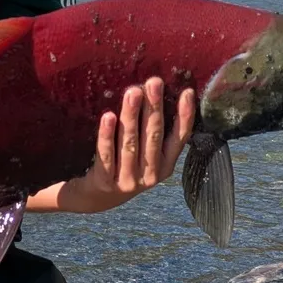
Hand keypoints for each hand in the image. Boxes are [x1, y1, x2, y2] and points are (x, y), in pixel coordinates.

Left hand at [27, 77, 195, 214]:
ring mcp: (128, 180)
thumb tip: (157, 93)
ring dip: (132, 115)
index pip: (179, 138)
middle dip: (154, 107)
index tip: (187, 92)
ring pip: (131, 142)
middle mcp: (150, 174)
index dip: (185, 116)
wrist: (95, 199)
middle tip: (153, 83)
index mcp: (165, 166)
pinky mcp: (106, 181)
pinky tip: (108, 116)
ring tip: (133, 92)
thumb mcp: (145, 156)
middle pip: (154, 136)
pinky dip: (107, 135)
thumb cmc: (123, 168)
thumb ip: (153, 133)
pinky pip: (106, 154)